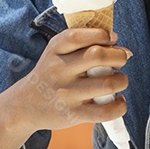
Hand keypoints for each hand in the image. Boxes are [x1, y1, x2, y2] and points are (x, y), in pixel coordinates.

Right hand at [11, 27, 129, 132]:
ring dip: (122, 80)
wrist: (26, 105)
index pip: (80, 36)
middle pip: (98, 56)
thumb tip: (123, 48)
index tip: (112, 38)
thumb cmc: (51, 73)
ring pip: (107, 83)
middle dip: (118, 56)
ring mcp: (67, 93)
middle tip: (120, 60)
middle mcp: (60, 70)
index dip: (102, 34)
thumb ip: (86, 44)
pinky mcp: (74, 114)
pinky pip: (105, 111)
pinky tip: (118, 100)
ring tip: (119, 80)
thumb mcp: (58, 51)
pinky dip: (120, 106)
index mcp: (56, 49)